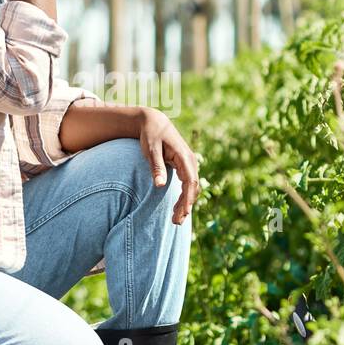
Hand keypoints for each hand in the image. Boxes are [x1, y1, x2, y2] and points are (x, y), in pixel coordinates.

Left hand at [137, 108, 199, 223]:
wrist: (154, 122)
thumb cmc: (151, 135)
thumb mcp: (151, 150)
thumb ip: (156, 167)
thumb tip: (159, 185)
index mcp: (184, 157)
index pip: (190, 181)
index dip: (187, 199)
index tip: (183, 213)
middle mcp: (190, 161)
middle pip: (193, 188)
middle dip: (186, 206)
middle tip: (176, 222)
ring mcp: (189, 164)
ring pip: (192, 188)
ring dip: (186, 203)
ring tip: (176, 219)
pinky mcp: (184, 166)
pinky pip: (188, 185)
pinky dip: (184, 197)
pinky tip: (178, 208)